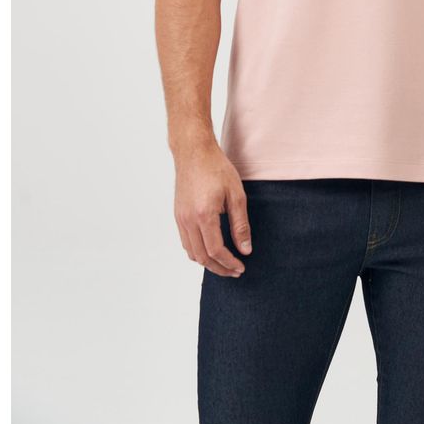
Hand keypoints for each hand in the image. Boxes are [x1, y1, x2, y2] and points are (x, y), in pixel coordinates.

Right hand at [173, 136, 252, 277]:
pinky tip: (210, 250)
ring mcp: (180, 218)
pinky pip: (185, 242)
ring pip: (191, 252)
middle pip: (202, 257)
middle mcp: (188, 220)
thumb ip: (240, 224)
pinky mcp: (178, 215)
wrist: (194, 152)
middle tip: (235, 272)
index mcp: (204, 215)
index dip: (229, 263)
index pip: (216, 251)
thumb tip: (245, 250)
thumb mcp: (236, 195)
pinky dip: (197, 252)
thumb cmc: (217, 168)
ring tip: (224, 263)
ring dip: (207, 263)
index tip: (241, 267)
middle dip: (219, 268)